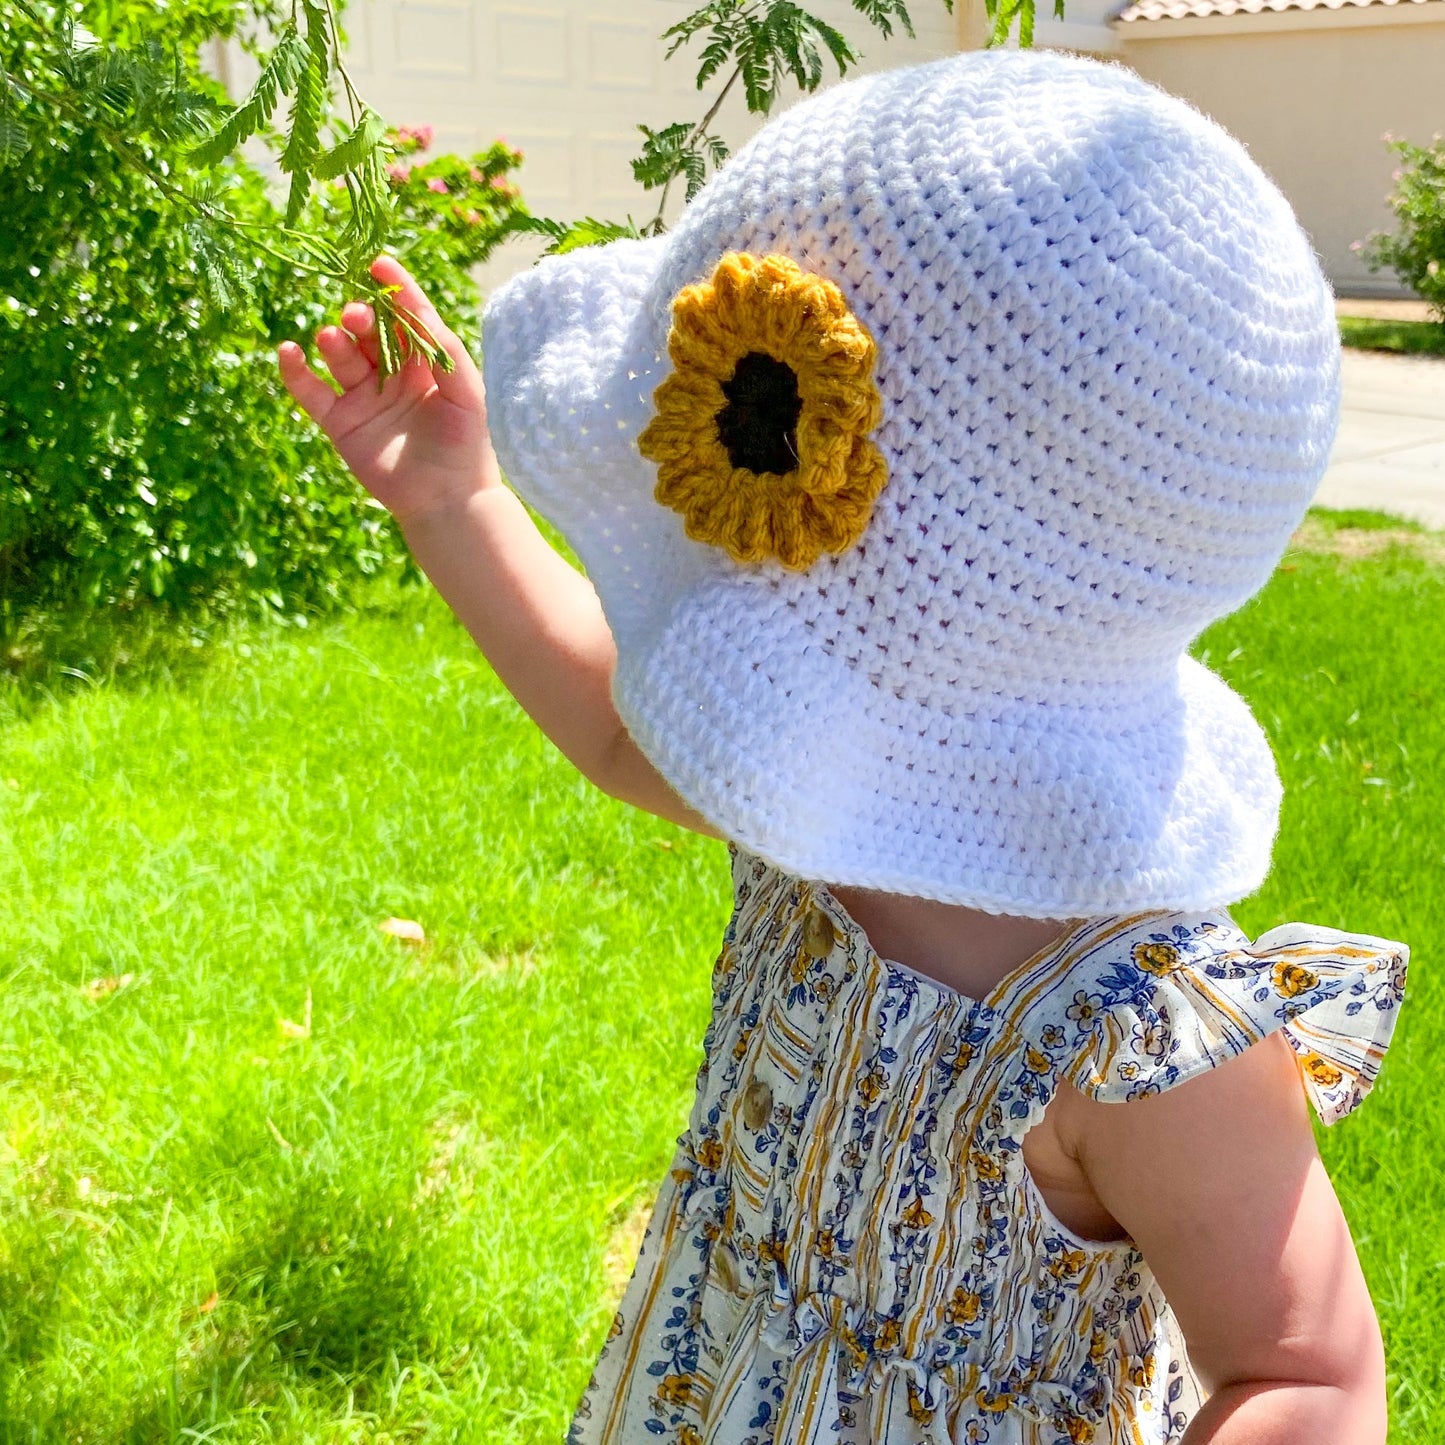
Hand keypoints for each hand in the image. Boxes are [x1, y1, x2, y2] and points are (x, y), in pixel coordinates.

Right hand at [277, 254, 501, 525]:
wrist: (448, 500)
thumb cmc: (468, 446)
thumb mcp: (466, 392)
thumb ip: (444, 351)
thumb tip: (417, 309)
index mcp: (426, 362)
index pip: (407, 316)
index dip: (395, 288)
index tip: (378, 261)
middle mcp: (393, 374)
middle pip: (370, 331)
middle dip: (362, 317)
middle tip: (355, 314)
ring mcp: (364, 396)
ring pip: (341, 356)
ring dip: (334, 341)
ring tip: (333, 337)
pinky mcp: (340, 422)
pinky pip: (311, 391)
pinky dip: (295, 371)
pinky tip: (288, 351)